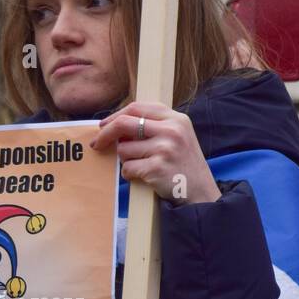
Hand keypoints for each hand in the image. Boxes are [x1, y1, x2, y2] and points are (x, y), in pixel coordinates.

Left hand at [91, 101, 220, 203]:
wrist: (201, 191)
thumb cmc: (184, 163)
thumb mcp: (179, 135)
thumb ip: (154, 125)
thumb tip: (116, 123)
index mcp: (177, 119)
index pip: (137, 107)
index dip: (116, 115)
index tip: (104, 124)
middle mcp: (172, 130)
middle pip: (124, 123)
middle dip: (106, 134)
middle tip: (98, 143)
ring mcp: (165, 149)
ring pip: (123, 149)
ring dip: (126, 159)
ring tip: (144, 165)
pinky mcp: (156, 168)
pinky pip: (127, 168)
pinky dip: (130, 174)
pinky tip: (145, 177)